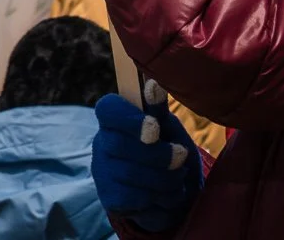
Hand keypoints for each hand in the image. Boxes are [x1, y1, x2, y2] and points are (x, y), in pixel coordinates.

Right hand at [90, 86, 201, 233]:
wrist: (175, 195)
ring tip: (178, 177)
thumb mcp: (169, 129)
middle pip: (120, 145)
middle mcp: (102, 142)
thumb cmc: (169, 152)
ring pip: (130, 174)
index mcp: (115, 119)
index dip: (129, 119)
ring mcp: (103, 172)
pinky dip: (159, 198)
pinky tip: (165, 194)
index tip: (155, 128)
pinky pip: (135, 198)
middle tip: (181, 156)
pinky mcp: (110, 198)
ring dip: (164, 178)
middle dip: (157, 154)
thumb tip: (153, 85)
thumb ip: (159, 111)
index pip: (107, 110)